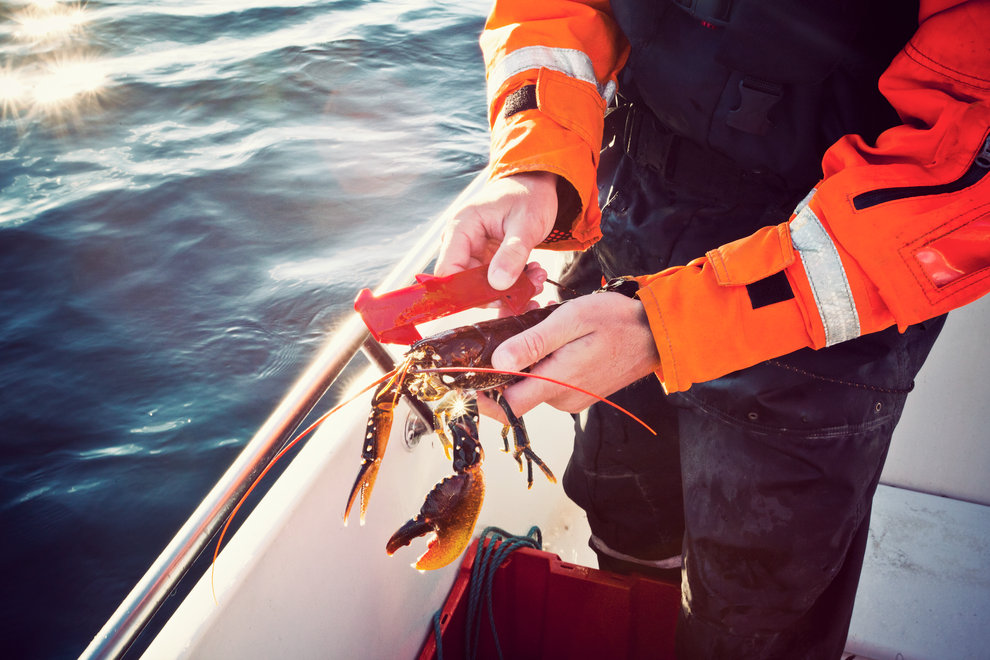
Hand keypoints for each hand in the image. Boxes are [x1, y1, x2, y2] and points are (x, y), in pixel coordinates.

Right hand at [435, 172, 558, 290]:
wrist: (535, 185)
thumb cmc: (529, 196)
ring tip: (537, 279)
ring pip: (481, 286)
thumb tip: (497, 284)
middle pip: (464, 283)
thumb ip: (512, 253)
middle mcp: (461, 241)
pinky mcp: (485, 259)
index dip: (466, 291)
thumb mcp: (526, 223)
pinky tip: (533, 277)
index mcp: (461, 227)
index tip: (497, 299)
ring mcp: (472, 251)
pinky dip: (513, 284)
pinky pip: (493, 281)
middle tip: (529, 289)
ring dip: (509, 290)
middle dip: (496, 292)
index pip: (448, 270)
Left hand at [478, 292, 660, 420]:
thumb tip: (498, 363)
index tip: (463, 379)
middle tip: (501, 331)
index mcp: (557, 383)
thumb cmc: (616, 321)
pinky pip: (549, 381)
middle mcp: (562, 399)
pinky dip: (542, 362)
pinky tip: (551, 338)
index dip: (481, 397)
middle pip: (515, 393)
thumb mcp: (571, 320)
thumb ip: (533, 342)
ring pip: (532, 384)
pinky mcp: (579, 392)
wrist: (658, 333)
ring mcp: (572, 398)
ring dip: (524, 361)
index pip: (506, 407)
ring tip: (534, 326)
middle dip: (502, 367)